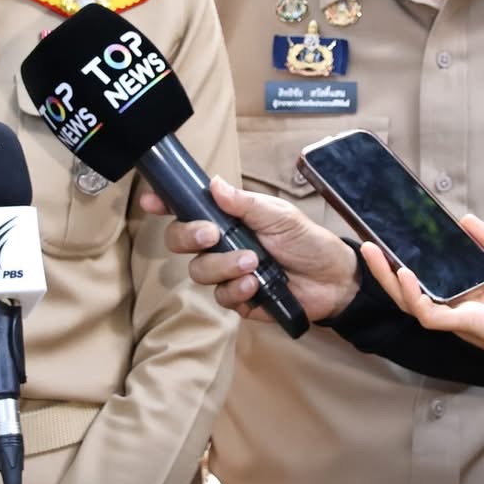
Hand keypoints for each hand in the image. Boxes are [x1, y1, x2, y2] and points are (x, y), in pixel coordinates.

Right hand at [147, 176, 359, 321]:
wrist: (333, 279)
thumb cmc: (306, 240)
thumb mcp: (278, 215)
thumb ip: (245, 203)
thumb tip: (214, 184)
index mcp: (227, 219)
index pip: (188, 210)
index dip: (165, 204)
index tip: (151, 201)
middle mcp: (220, 245)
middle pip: (180, 241)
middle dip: (188, 237)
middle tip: (211, 235)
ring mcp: (227, 273)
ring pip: (199, 271)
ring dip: (223, 266)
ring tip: (253, 263)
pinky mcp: (238, 299)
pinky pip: (221, 297)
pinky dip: (237, 290)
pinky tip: (256, 285)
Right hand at [360, 215, 483, 392]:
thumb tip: (465, 220)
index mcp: (468, 295)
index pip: (431, 276)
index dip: (409, 258)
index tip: (394, 234)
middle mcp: (458, 308)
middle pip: (411, 289)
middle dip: (384, 269)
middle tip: (369, 244)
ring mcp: (458, 319)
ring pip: (410, 301)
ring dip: (388, 279)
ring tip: (374, 253)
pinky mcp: (464, 326)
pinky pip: (428, 312)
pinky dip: (413, 294)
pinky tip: (405, 273)